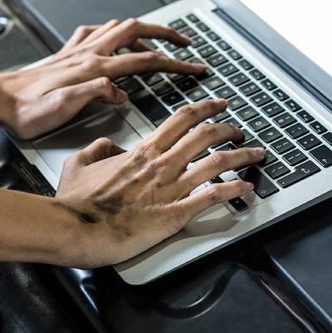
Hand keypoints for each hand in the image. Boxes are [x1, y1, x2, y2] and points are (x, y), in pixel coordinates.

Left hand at [0, 18, 205, 138]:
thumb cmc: (28, 110)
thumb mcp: (64, 108)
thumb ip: (96, 95)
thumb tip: (122, 91)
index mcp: (94, 68)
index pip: (145, 60)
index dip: (175, 63)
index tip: (195, 67)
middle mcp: (89, 53)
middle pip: (137, 30)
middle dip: (166, 33)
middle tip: (185, 42)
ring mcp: (79, 50)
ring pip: (119, 26)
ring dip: (143, 29)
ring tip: (158, 40)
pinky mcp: (68, 52)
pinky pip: (95, 32)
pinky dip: (112, 32)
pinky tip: (113, 39)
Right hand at [54, 98, 263, 266]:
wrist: (75, 228)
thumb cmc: (76, 202)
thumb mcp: (79, 162)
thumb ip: (98, 148)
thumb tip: (109, 145)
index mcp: (143, 151)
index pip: (182, 119)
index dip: (205, 108)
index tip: (218, 104)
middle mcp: (162, 165)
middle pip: (206, 136)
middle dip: (229, 129)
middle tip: (240, 129)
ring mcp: (171, 188)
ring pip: (217, 162)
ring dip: (242, 156)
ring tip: (256, 153)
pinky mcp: (175, 214)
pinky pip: (213, 197)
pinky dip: (235, 189)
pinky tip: (247, 188)